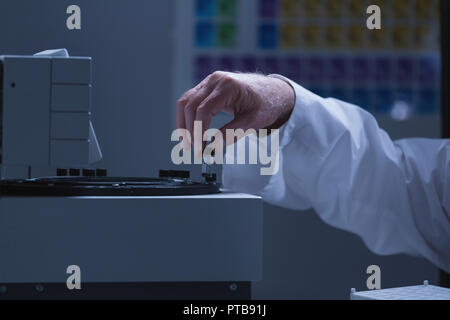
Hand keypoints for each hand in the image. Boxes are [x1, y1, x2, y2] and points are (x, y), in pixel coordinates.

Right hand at [176, 72, 294, 145]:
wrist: (273, 91)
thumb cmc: (266, 104)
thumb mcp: (252, 121)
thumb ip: (232, 134)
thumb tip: (213, 148)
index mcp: (228, 87)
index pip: (204, 109)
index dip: (198, 131)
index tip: (199, 148)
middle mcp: (216, 80)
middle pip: (190, 105)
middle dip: (188, 129)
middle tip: (191, 149)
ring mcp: (210, 82)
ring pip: (185, 101)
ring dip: (183, 123)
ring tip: (186, 143)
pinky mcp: (207, 87)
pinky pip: (190, 100)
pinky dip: (187, 116)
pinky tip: (189, 131)